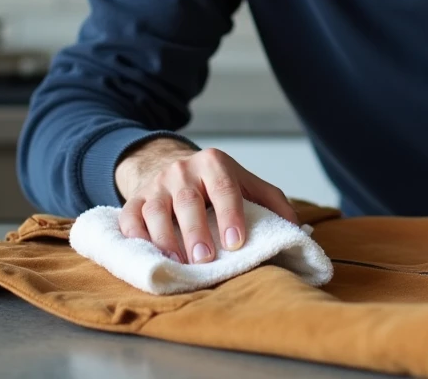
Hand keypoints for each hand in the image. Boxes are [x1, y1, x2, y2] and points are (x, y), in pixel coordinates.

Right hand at [116, 144, 298, 264]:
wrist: (172, 167)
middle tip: (205, 259)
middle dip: (196, 231)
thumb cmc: (216, 184)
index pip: (224, 187)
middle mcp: (182, 171)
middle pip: (188, 200)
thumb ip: (273, 203)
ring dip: (165, 239)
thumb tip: (298, 231)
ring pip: (155, 211)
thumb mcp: (247, 184)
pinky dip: (135, 237)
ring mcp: (155, 186)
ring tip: (177, 263)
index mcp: (214, 163)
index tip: (236, 242)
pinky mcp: (134, 201)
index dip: (230, 214)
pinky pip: (129, 219)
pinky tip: (147, 255)